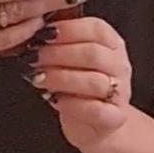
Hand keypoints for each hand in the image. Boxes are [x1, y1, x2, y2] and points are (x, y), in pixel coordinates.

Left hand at [22, 17, 132, 149]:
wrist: (94, 124)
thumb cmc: (79, 87)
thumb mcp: (71, 59)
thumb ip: (61, 42)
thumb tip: (35, 28)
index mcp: (112, 43)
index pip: (96, 28)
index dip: (68, 29)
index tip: (43, 33)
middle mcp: (119, 65)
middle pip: (92, 54)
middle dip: (58, 54)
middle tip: (34, 57)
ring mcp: (120, 92)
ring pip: (93, 81)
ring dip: (61, 78)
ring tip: (38, 78)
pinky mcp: (114, 118)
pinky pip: (94, 110)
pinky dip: (71, 105)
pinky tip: (54, 100)